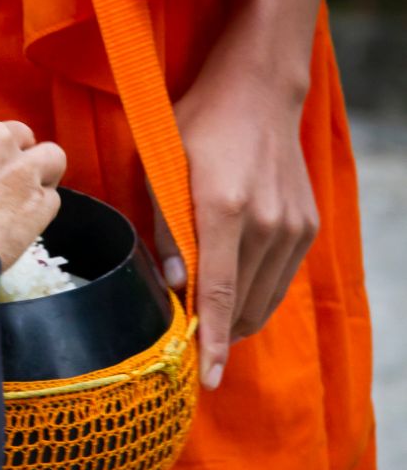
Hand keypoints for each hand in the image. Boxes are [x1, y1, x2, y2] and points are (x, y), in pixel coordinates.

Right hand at [0, 108, 66, 268]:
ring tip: (29, 195)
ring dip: (43, 172)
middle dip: (15, 155)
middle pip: (19, 134)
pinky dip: (40, 212)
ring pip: (51, 156)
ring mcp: (22, 166)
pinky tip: (21, 226)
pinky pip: (51, 199)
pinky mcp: (41, 198)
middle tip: (4, 183)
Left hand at [152, 0, 321, 390]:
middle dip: (218, 336)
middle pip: (242, 306)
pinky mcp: (307, 226)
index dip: (210, 340)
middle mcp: (266, 223)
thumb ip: (165, 228)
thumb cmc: (197, 124)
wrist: (260, 90)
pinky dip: (256, 295)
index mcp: (223, 209)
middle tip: (193, 346)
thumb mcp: (162, 167)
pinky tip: (235, 291)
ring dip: (237, 319)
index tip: (205, 378)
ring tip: (212, 323)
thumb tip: (172, 285)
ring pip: (263, 299)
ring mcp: (292, 226)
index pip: (217, 293)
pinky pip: (279, 280)